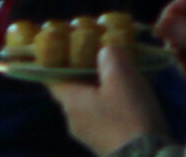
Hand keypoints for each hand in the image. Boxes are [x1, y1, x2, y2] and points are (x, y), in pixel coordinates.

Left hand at [47, 42, 167, 155]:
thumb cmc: (128, 115)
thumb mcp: (121, 76)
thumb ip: (110, 56)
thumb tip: (104, 51)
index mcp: (70, 101)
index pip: (52, 76)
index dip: (57, 59)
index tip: (68, 43)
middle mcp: (74, 118)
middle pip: (74, 87)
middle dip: (87, 68)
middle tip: (105, 51)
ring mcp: (89, 134)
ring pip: (92, 100)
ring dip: (104, 84)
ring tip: (126, 70)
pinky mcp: (106, 142)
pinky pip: (105, 113)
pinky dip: (114, 100)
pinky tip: (133, 93)